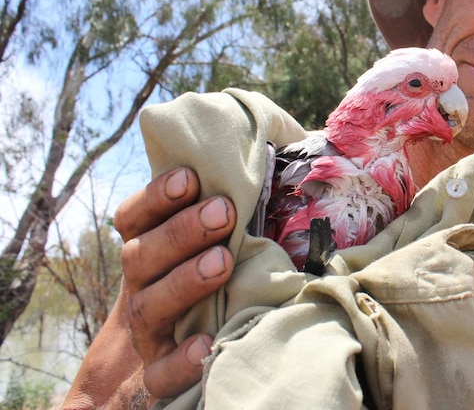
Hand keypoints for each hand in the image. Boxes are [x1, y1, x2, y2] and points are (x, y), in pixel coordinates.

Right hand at [116, 167, 235, 398]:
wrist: (179, 343)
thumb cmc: (215, 270)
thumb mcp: (220, 234)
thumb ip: (241, 196)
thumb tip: (294, 144)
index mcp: (148, 246)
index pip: (135, 217)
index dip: (157, 196)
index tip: (192, 177)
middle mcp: (141, 284)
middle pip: (141, 255)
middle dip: (181, 231)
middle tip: (223, 212)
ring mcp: (148, 329)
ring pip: (148, 306)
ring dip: (184, 281)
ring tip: (222, 262)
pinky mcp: (159, 370)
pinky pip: (160, 373)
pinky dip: (180, 360)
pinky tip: (206, 343)